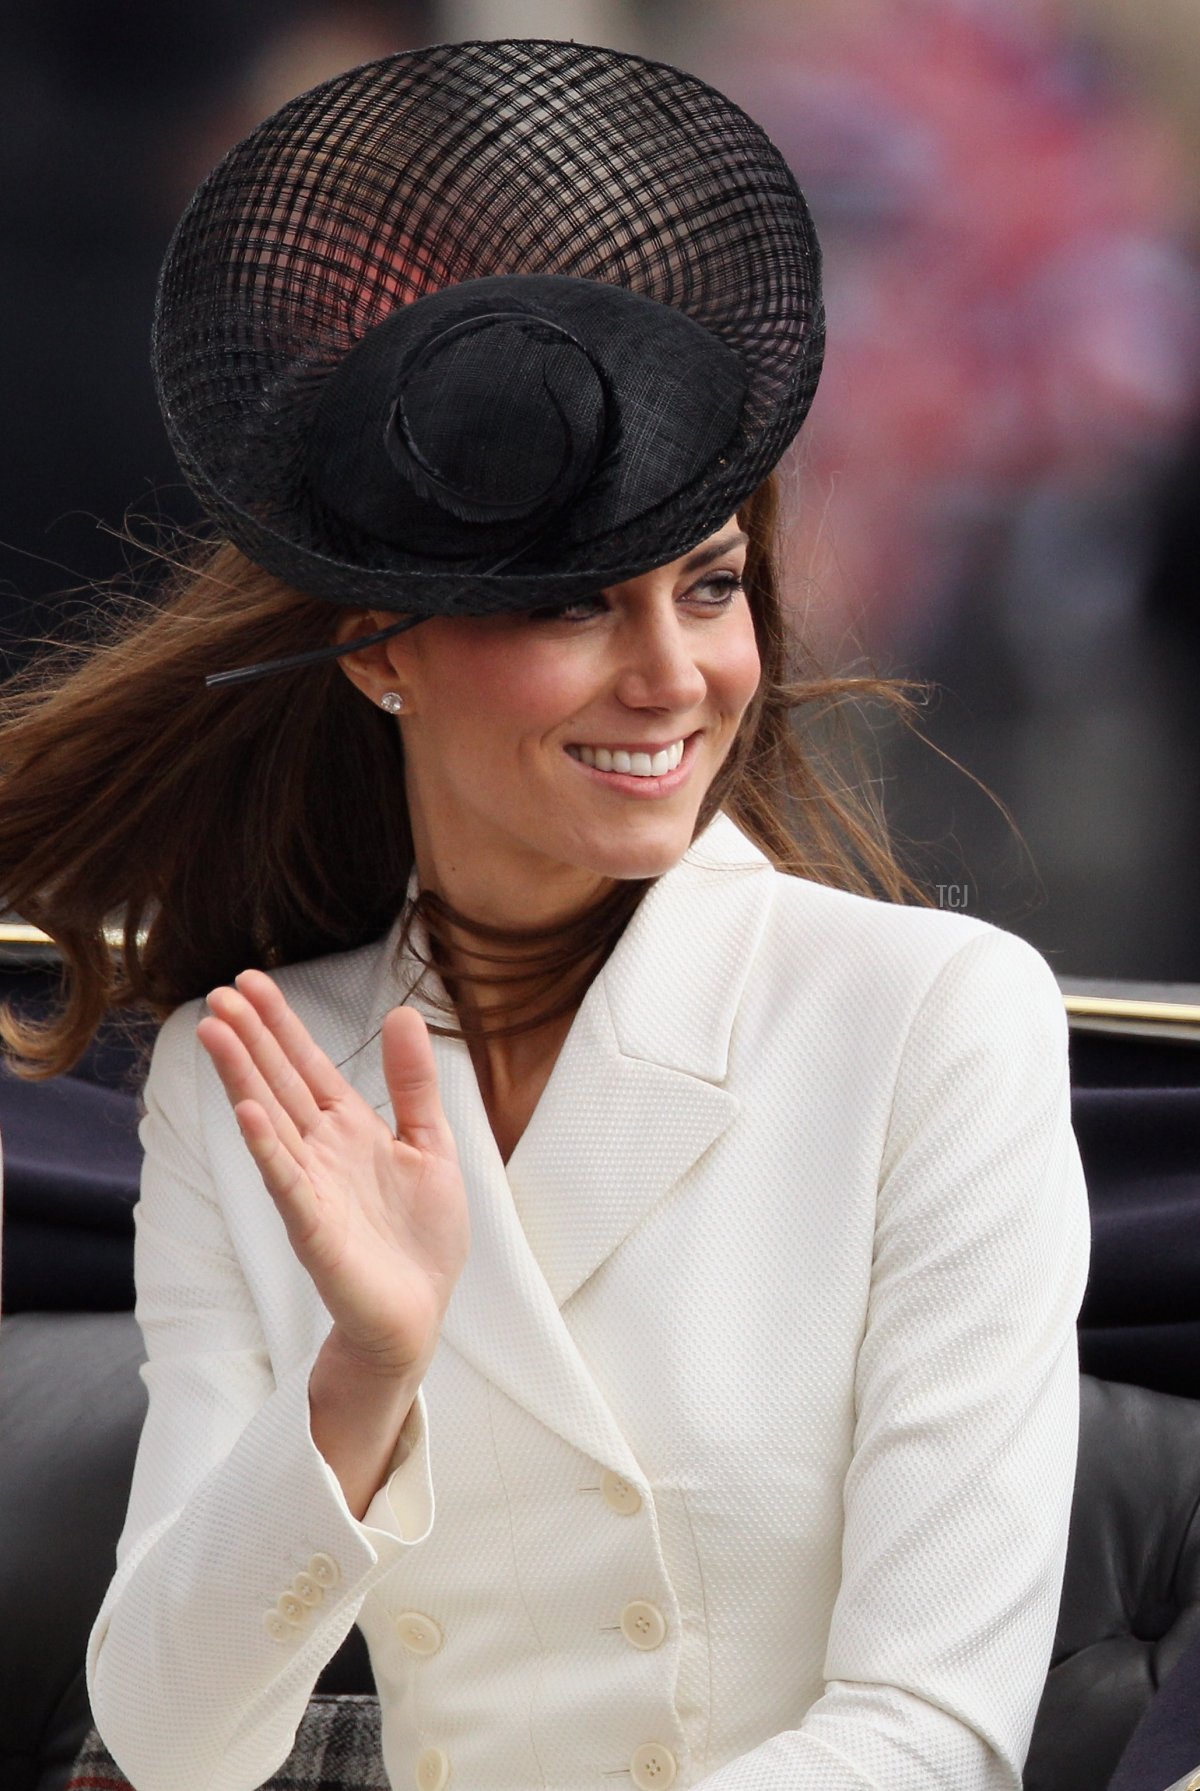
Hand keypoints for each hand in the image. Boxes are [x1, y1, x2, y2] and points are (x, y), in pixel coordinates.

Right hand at [197, 970, 469, 1384]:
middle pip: (279, 1083)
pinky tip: (248, 1112)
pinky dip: (268, 1146)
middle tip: (218, 995)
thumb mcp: (431, 1145)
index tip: (250, 982)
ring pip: (271, 1121)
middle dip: (250, 1039)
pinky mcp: (314, 1228)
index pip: (308, 1066)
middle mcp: (321, 1151)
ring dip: (243, 1078)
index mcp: (350, 1130)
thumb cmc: (422, 1237)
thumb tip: (402, 1013)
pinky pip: (286, 1181)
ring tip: (215, 1034)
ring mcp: (311, 1187)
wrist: (419, 1313)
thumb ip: (413, 1084)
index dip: (280, 1024)